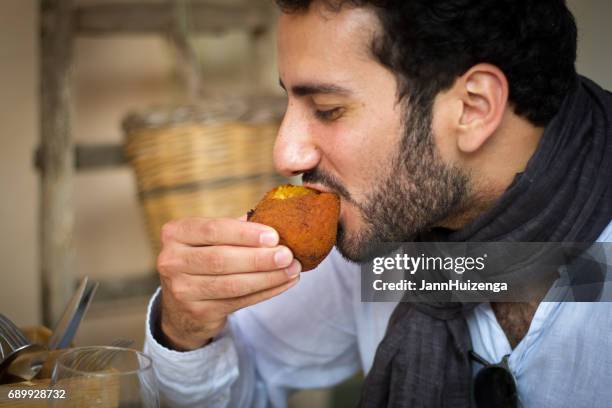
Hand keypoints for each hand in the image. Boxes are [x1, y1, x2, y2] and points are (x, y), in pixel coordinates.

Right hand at [157, 217, 300, 350]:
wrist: (182, 305)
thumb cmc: (204, 258)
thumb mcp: (209, 239)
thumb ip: (235, 227)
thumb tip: (273, 217)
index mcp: (176, 233)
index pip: (212, 230)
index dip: (244, 234)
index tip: (274, 235)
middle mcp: (171, 260)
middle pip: (221, 259)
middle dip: (259, 258)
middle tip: (287, 255)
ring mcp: (182, 289)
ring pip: (232, 284)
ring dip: (267, 277)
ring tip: (292, 269)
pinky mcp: (198, 312)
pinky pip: (238, 301)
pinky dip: (265, 292)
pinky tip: (283, 283)